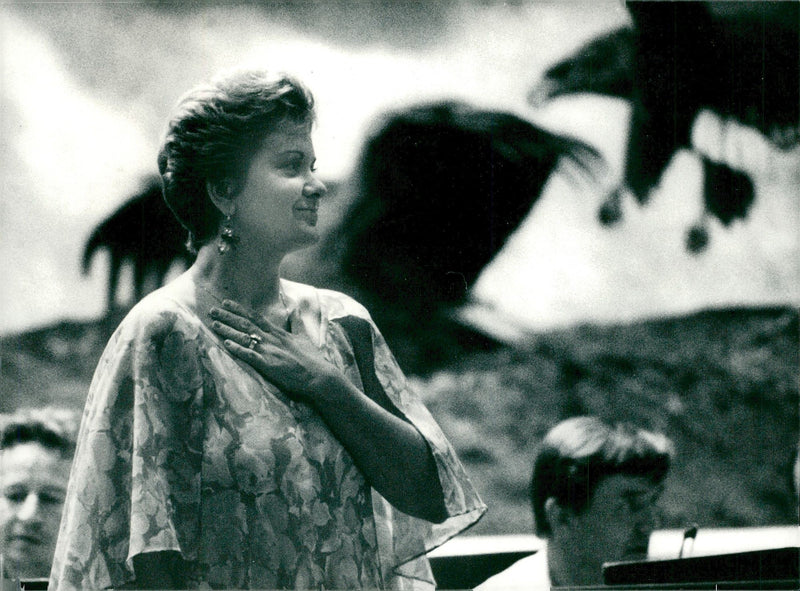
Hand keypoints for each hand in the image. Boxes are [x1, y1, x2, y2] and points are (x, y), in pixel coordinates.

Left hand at [209, 299, 341, 403]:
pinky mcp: (269, 366)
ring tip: (214, 324)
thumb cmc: (312, 360)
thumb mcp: (304, 337)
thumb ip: (297, 323)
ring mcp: (270, 352)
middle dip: (228, 317)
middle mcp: (272, 340)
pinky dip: (238, 349)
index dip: (240, 310)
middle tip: (212, 310)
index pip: (256, 318)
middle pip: (246, 325)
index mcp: (279, 333)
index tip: (226, 302)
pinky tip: (226, 344)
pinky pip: (250, 356)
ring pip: (245, 338)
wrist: (319, 376)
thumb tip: (296, 308)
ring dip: (228, 330)